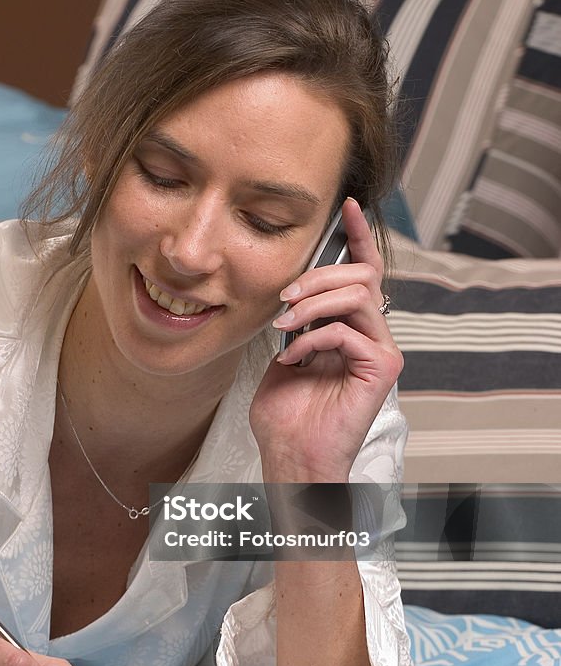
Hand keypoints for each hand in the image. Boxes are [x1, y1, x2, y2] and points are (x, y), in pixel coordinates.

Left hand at [250, 197, 402, 480]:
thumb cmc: (285, 415)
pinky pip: (349, 330)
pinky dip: (314, 338)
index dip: (358, 237)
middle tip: (284, 299)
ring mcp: (381, 351)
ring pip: (358, 294)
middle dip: (317, 276)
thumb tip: (291, 290)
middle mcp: (373, 335)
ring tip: (284, 326)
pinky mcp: (382, 368)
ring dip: (313, 302)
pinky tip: (294, 358)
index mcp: (351, 328)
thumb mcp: (283, 353)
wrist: (291, 458)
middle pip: (360, 275)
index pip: (363, 272)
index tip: (346, 206)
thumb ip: (296, 320)